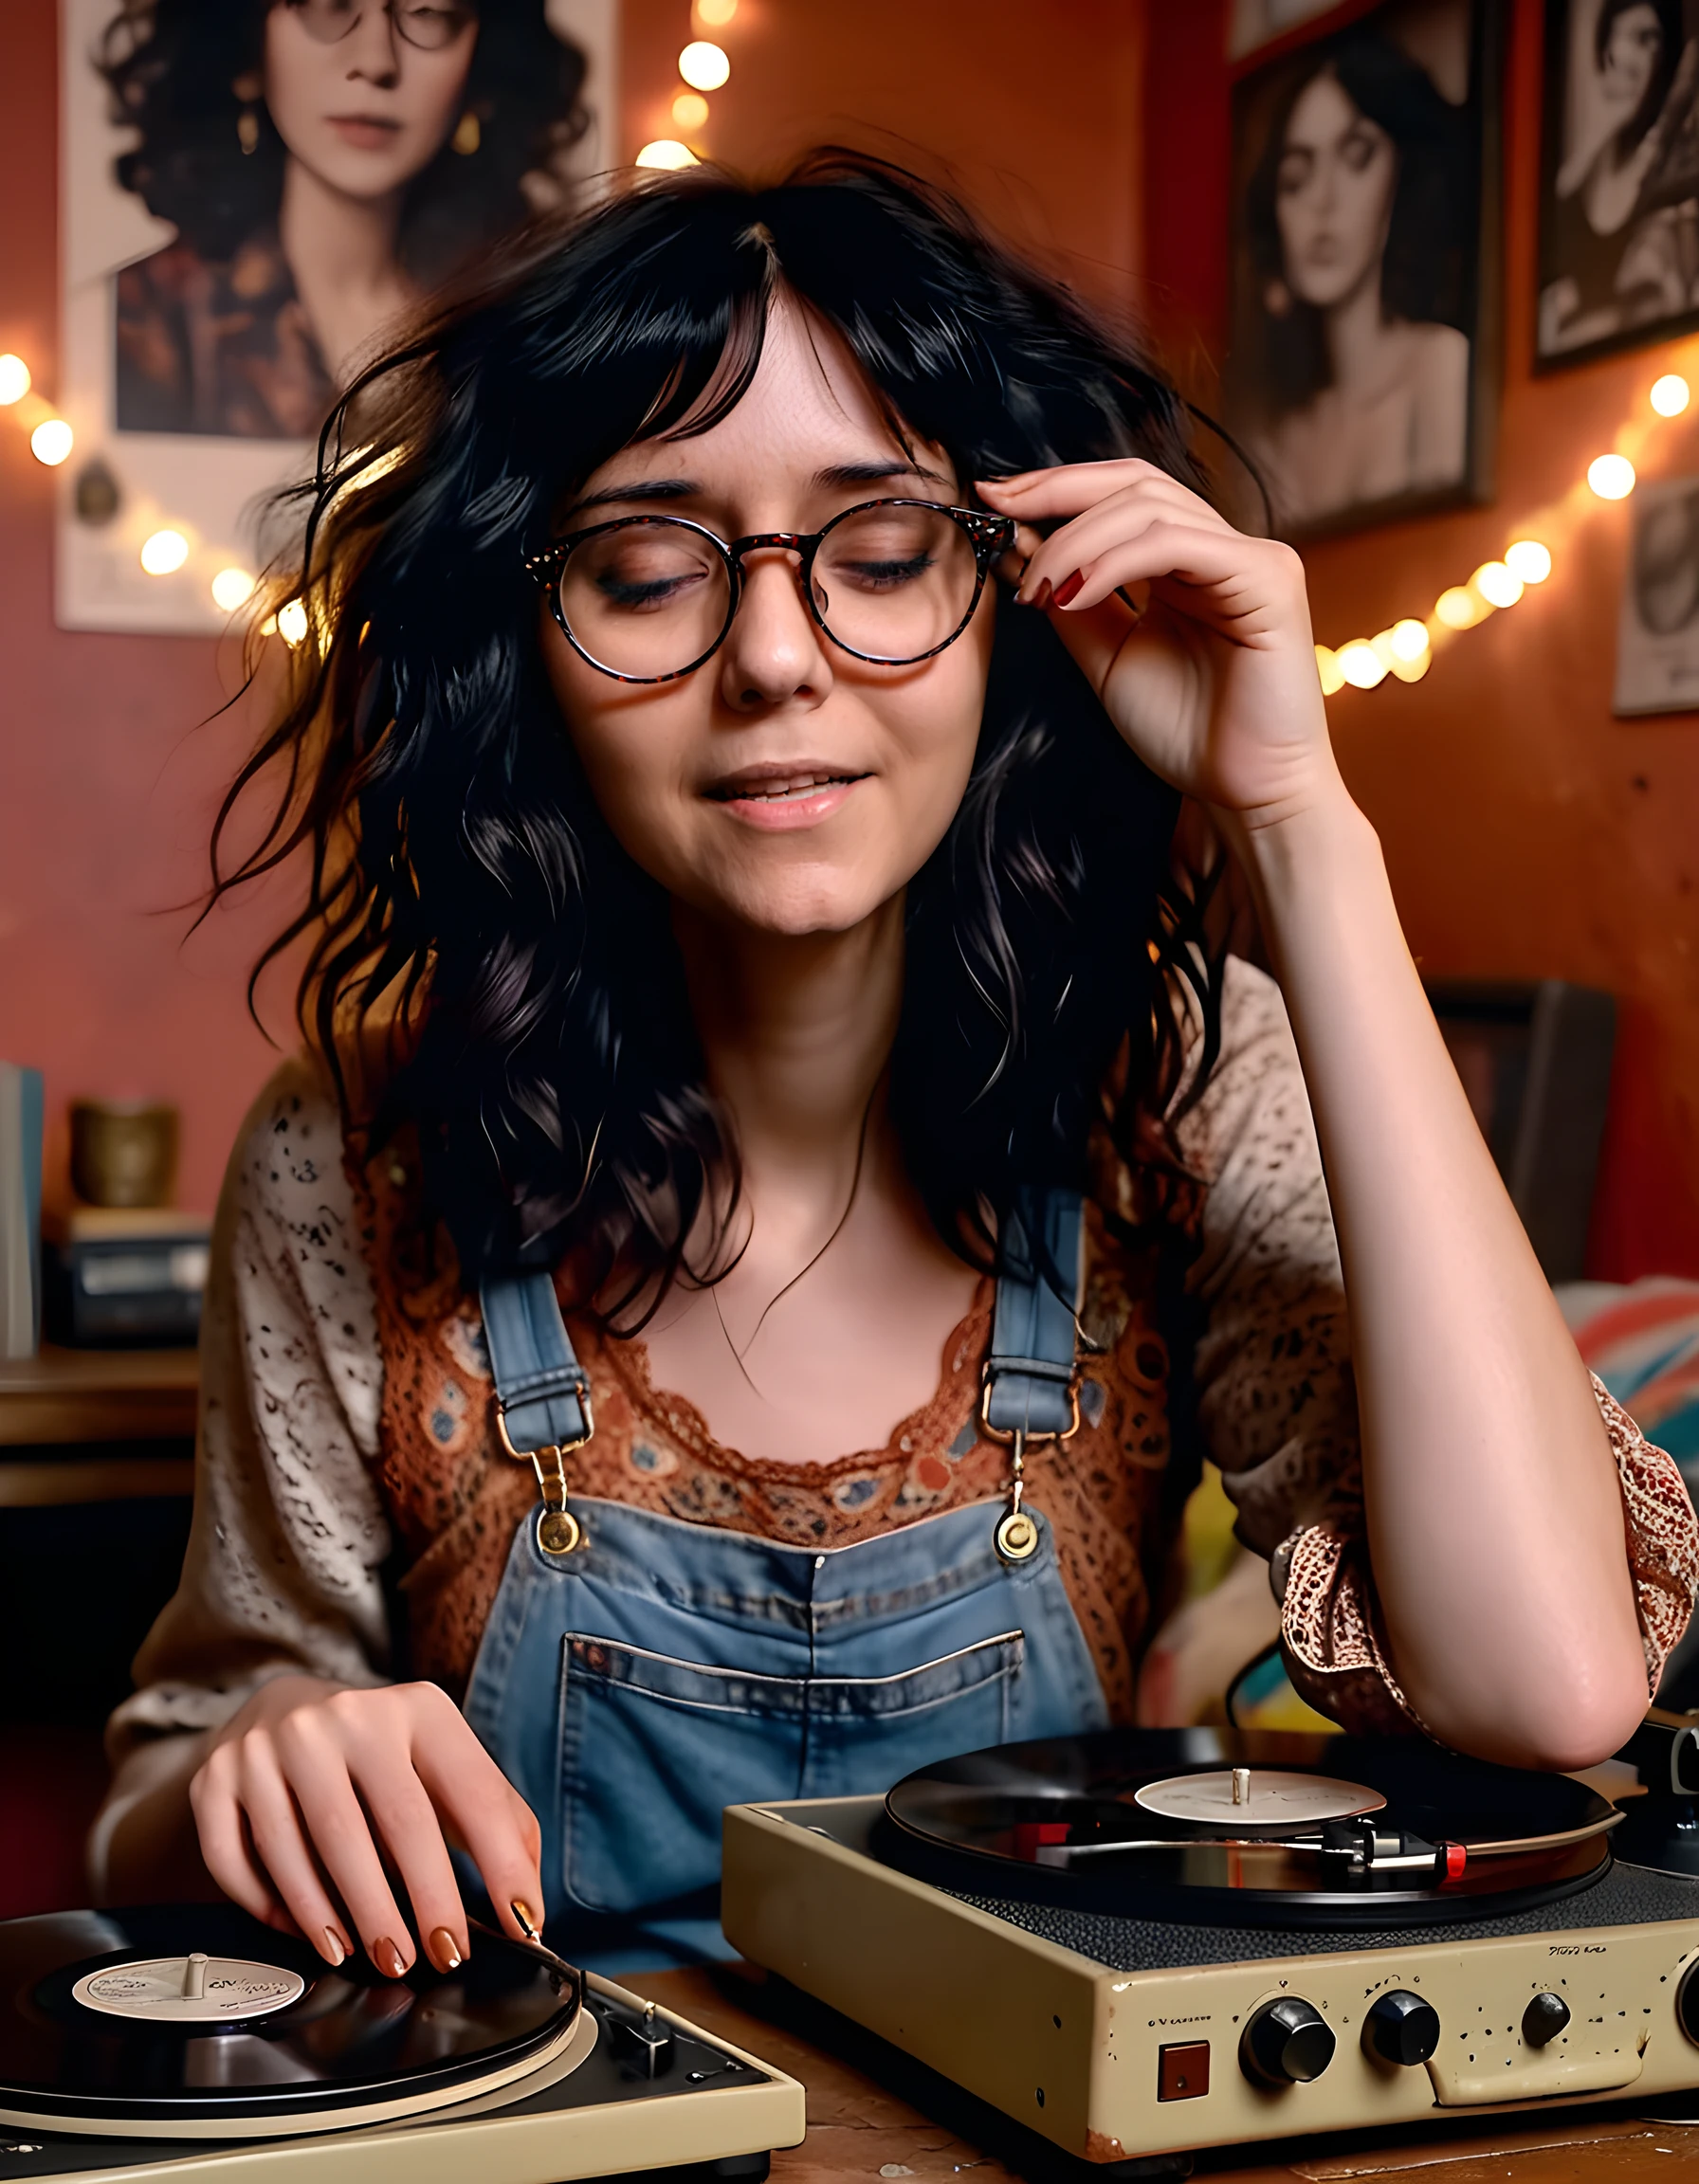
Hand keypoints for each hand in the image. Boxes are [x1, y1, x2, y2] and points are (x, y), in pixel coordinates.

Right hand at [190, 1675, 543, 1975]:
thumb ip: (495, 1819)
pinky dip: (275, 1907)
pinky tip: (309, 1932)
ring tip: (373, 1955)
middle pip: (394, 1822)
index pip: (469, 1792)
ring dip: (347, 1917)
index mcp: (416, 1708)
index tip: (517, 1924)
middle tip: (435, 1957)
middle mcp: (345, 1716)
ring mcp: (273, 1744)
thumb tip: (525, 1904)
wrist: (285, 1706)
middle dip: (421, 1902)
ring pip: (311, 1847)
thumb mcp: (444, 1761)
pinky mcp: (217, 1778)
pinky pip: (240, 1859)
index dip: (500, 1864)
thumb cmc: (381, 1751)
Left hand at [977, 460, 1339, 828]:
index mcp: (1189, 561)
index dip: (1056, 487)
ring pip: (1149, 508)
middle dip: (1057, 492)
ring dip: (1075, 542)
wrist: (1245, 793)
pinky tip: (1074, 594)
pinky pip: (1177, 544)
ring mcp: (1252, 557)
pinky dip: (1115, 561)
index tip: (991, 497)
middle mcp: (1223, 547)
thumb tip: (1018, 553)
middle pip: (1134, 481)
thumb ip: (1072, 603)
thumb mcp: (1108, 658)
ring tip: (1037, 590)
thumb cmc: (1187, 734)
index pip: (1122, 492)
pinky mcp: (1267, 579)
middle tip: (1000, 517)